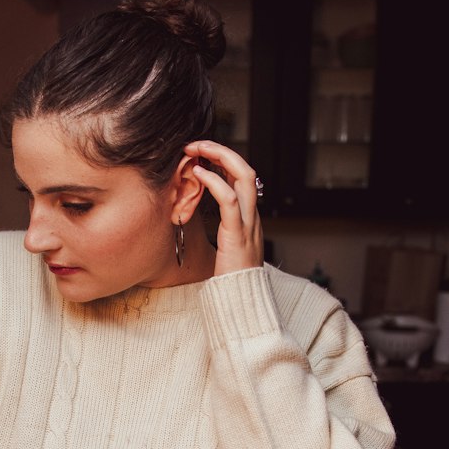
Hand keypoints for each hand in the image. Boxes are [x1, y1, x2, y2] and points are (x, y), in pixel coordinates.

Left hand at [183, 140, 263, 276]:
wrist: (241, 304)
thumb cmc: (229, 282)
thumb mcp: (227, 250)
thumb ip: (223, 231)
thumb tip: (205, 220)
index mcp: (249, 219)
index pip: (242, 179)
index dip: (223, 162)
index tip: (200, 155)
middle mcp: (252, 217)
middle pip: (247, 170)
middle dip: (222, 151)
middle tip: (196, 144)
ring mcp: (248, 224)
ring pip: (244, 176)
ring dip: (219, 156)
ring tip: (196, 150)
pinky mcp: (238, 235)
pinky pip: (230, 200)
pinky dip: (214, 182)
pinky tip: (199, 173)